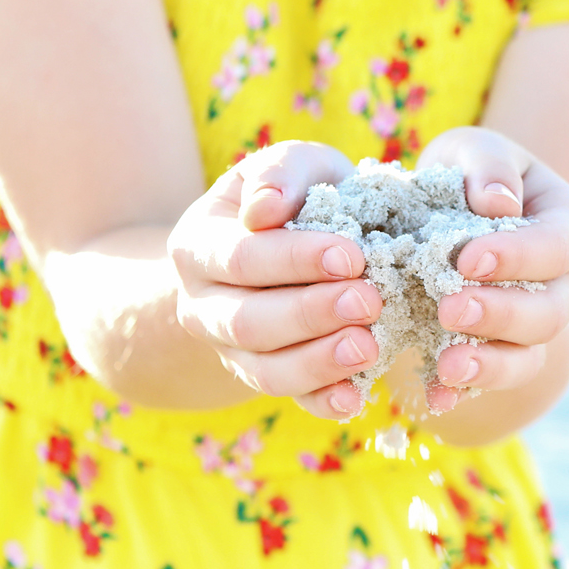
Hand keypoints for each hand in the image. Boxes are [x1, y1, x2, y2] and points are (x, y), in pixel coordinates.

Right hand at [167, 141, 380, 419]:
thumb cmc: (295, 196)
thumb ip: (280, 173)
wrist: (288, 241)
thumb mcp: (289, 166)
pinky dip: (322, 401)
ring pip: (265, 370)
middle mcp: (203, 306)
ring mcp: (231, 350)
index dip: (296, 260)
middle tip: (370, 301)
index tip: (352, 256)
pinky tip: (355, 396)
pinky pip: (291, 399)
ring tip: (369, 347)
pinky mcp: (266, 377)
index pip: (242, 259)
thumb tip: (265, 209)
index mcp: (198, 246)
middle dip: (311, 314)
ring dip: (319, 362)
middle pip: (248, 322)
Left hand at [417, 126, 568, 414]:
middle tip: (449, 309)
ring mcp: (537, 328)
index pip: (556, 246)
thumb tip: (499, 203)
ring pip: (528, 357)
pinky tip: (434, 397)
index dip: (517, 256)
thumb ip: (487, 164)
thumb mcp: (474, 150)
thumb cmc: (470, 177)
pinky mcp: (503, 356)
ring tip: (447, 365)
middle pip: (548, 312)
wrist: (454, 219)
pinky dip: (463, 393)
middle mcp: (566, 285)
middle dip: (500, 314)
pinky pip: (492, 383)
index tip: (466, 259)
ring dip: (488, 364)